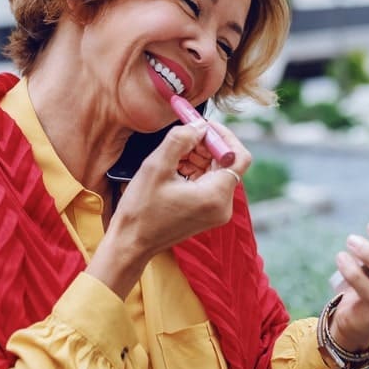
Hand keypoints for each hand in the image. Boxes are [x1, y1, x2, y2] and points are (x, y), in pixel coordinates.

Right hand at [87, 121, 249, 297]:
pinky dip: (195, 170)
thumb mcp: (157, 167)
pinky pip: (208, 183)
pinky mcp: (206, 213)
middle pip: (227, 163)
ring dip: (199, 156)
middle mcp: (222, 206)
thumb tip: (198, 126)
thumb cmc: (141, 210)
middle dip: (207, 145)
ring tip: (174, 154)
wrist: (130, 243)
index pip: (238, 156)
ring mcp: (216, 211)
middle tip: (185, 135)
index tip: (202, 126)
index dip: (224, 136)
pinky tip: (174, 166)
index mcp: (216, 195)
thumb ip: (181, 139)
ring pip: (216, 171)